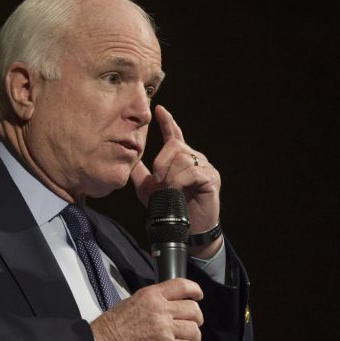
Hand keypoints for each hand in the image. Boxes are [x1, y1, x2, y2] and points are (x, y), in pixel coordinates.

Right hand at [90, 278, 203, 340]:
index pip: (182, 285)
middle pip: (193, 309)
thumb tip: (168, 305)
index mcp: (152, 295)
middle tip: (192, 324)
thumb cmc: (112, 326)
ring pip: (194, 330)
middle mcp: (161, 309)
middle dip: (196, 318)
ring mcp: (164, 328)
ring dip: (194, 337)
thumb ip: (153, 301)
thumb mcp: (132, 301)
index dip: (195, 290)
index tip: (198, 295)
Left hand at [131, 105, 222, 257]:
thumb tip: (128, 159)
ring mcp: (205, 167)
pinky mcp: (211, 178)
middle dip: (162, 162)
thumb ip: (140, 174)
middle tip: (159, 180)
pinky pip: (192, 171)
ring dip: (171, 175)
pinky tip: (178, 190)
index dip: (167, 121)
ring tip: (170, 190)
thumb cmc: (170, 209)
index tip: (159, 109)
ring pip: (182, 158)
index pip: (174, 135)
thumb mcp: (148, 190)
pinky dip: (180, 181)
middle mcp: (195, 158)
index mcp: (180, 159)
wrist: (187, 230)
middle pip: (175, 145)